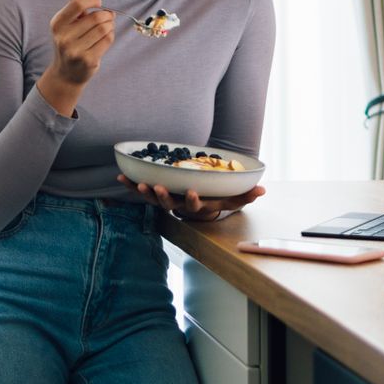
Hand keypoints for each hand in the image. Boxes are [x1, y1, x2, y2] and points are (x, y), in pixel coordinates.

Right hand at [36, 0, 115, 115]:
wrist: (66, 73)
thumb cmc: (70, 41)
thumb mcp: (67, 22)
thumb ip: (77, 2)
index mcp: (57, 24)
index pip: (78, 3)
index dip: (93, 0)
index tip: (98, 3)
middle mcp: (63, 37)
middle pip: (96, 17)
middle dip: (106, 14)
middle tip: (108, 16)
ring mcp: (75, 50)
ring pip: (104, 28)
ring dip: (110, 25)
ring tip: (107, 26)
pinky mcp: (88, 60)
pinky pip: (107, 40)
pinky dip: (110, 35)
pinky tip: (106, 37)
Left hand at [118, 174, 266, 221]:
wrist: (198, 207)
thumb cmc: (216, 200)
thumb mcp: (231, 199)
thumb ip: (245, 196)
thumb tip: (263, 190)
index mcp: (196, 206)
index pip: (194, 206)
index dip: (192, 200)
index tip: (192, 191)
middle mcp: (178, 206)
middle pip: (168, 204)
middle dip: (162, 196)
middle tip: (157, 187)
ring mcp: (165, 200)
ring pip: (152, 199)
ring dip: (144, 192)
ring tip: (138, 183)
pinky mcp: (155, 193)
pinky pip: (141, 190)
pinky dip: (131, 184)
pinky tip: (121, 176)